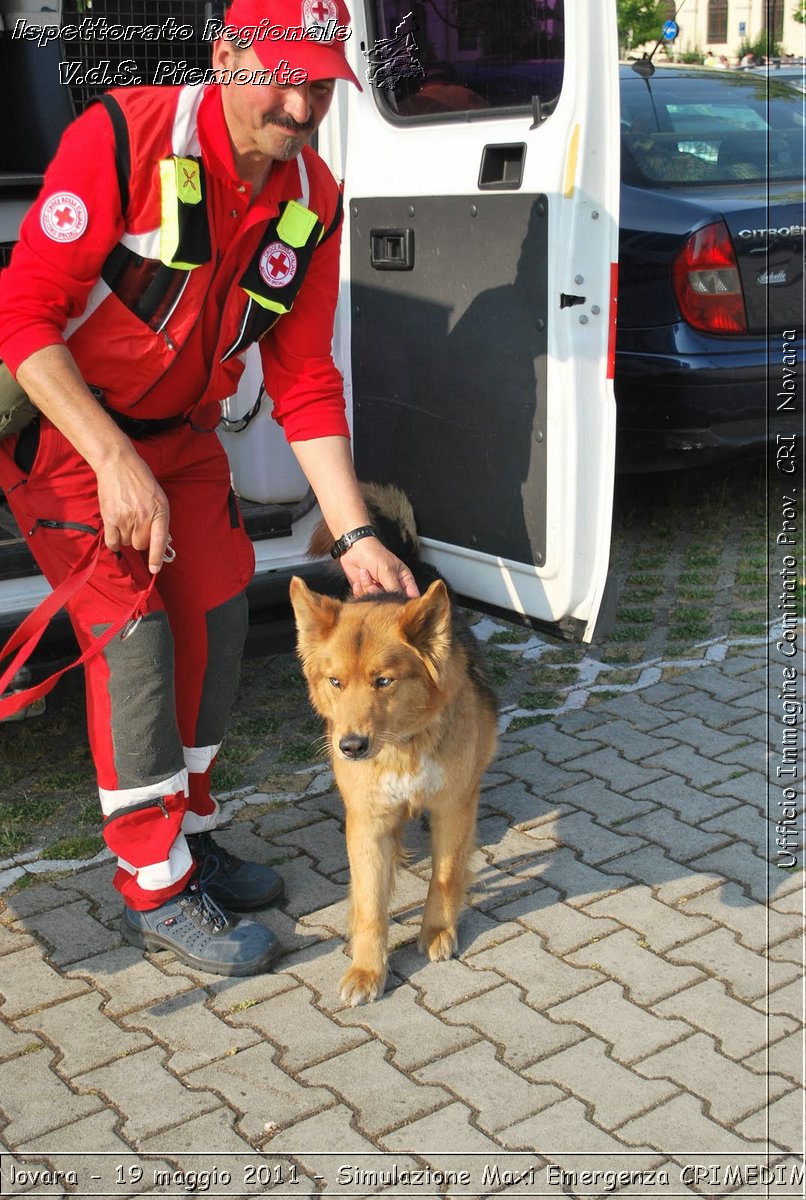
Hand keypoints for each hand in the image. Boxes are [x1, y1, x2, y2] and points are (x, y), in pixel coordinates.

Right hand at [95, 452, 170, 573]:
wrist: (117, 464)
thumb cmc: (139, 479)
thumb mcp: (158, 496)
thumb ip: (160, 518)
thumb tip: (164, 540)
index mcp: (159, 510)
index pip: (159, 540)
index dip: (157, 557)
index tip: (155, 569)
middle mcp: (143, 516)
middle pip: (141, 544)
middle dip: (140, 539)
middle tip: (137, 526)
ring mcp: (126, 518)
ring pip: (127, 543)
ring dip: (126, 536)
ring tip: (126, 518)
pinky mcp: (110, 518)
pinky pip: (112, 542)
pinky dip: (114, 542)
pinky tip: (116, 531)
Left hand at [340, 537, 418, 597]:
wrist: (354, 548)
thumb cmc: (374, 554)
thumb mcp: (387, 570)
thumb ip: (394, 588)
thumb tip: (399, 604)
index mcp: (404, 580)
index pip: (412, 597)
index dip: (406, 602)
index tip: (395, 602)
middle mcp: (393, 587)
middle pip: (392, 603)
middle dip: (381, 595)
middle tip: (374, 584)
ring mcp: (379, 590)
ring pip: (377, 601)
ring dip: (368, 589)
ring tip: (365, 574)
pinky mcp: (366, 592)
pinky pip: (365, 599)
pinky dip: (360, 590)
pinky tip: (360, 579)